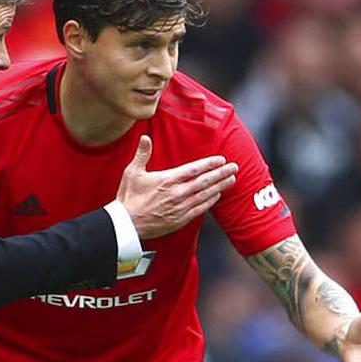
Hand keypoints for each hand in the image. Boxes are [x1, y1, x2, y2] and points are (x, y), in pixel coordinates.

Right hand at [115, 136, 237, 239]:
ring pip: (206, 195)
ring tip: (231, 180)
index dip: (210, 164)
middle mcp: (177, 193)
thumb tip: (145, 137)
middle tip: (234, 168)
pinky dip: (210, 201)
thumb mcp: (132, 172)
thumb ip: (142, 154)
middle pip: (205, 181)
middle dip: (221, 173)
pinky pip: (200, 209)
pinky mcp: (180, 219)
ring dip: (220, 186)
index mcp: (167, 180)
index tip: (221, 159)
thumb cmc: (128, 198)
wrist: (126, 224)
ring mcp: (180, 207)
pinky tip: (217, 196)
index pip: (194, 169)